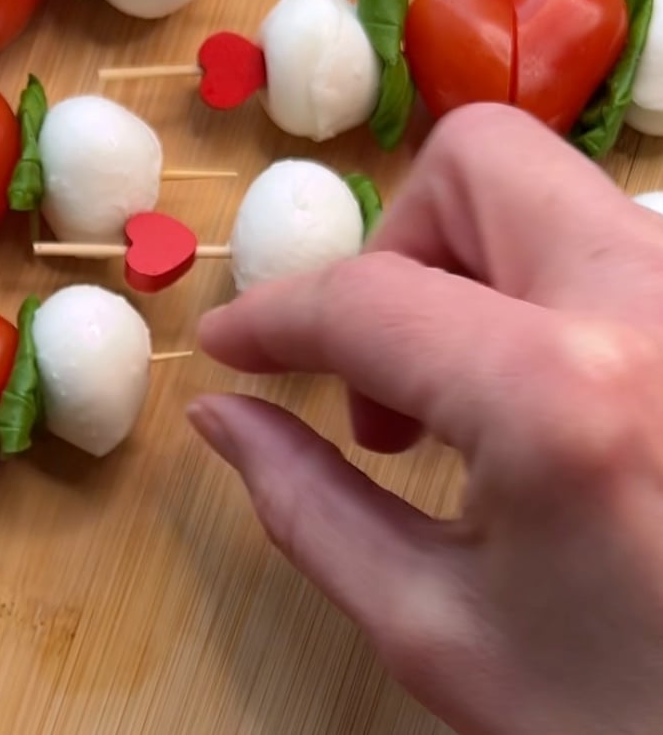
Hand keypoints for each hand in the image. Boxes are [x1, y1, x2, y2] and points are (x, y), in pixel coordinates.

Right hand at [189, 103, 662, 734]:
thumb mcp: (440, 629)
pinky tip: (538, 406)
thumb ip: (307, 504)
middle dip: (396, 242)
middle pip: (478, 160)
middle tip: (381, 365)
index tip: (230, 348)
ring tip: (462, 402)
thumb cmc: (626, 714)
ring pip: (551, 191)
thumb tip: (220, 413)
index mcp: (561, 393)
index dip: (273, 317)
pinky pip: (606, 248)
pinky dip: (537, 292)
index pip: (369, 296)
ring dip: (468, 268)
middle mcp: (651, 301)